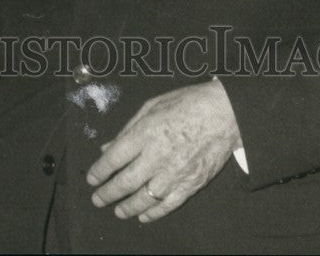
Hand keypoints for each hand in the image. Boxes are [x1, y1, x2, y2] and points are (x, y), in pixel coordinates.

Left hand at [86, 80, 241, 222]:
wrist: (227, 114)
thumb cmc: (189, 103)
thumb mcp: (154, 105)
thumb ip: (129, 128)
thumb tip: (108, 147)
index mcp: (146, 132)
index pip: (114, 158)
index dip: (99, 171)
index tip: (92, 179)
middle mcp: (157, 155)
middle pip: (125, 182)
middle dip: (107, 193)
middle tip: (98, 199)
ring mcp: (174, 173)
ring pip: (144, 198)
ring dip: (126, 207)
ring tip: (117, 210)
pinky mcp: (191, 184)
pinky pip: (167, 205)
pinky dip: (153, 213)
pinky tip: (143, 216)